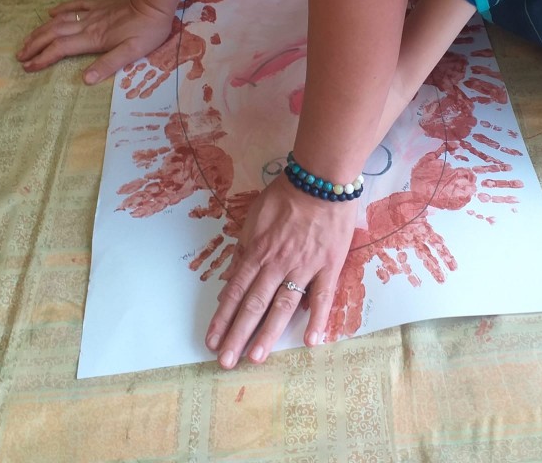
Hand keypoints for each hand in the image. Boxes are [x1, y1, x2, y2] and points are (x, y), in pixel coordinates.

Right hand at [16, 0, 173, 83]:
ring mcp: (92, 13)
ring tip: (27, 40)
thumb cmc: (148, 30)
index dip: (43, 58)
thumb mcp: (133, 52)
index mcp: (93, 39)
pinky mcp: (99, 5)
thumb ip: (109, 64)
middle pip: (53, 35)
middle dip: (34, 45)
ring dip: (41, 31)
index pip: (61, 49)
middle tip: (20, 56)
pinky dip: (61, 9)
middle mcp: (87, 25)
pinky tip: (51, 12)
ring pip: (59, 21)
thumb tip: (86, 79)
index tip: (28, 67)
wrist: (155, 2)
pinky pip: (75, 5)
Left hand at [206, 174, 355, 368]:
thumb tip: (233, 277)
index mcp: (257, 252)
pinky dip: (318, 320)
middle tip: (226, 362)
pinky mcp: (329, 265)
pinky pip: (323, 297)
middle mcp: (276, 264)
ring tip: (256, 357)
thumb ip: (245, 248)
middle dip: (237, 335)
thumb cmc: (286, 196)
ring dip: (268, 333)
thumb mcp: (254, 217)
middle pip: (253, 304)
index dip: (222, 318)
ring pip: (283, 305)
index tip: (212, 341)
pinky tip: (312, 342)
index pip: (234, 291)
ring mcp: (304, 267)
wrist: (321, 180)